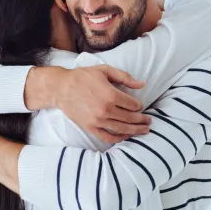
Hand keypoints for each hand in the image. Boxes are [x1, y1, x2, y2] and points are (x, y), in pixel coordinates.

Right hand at [26, 65, 151, 143]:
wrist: (61, 88)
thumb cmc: (84, 77)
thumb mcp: (105, 71)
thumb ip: (125, 77)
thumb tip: (142, 85)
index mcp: (111, 95)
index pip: (133, 105)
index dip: (139, 106)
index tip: (140, 106)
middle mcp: (106, 109)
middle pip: (130, 118)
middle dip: (142, 120)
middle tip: (149, 121)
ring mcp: (98, 120)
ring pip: (122, 129)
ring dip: (135, 131)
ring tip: (144, 131)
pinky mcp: (91, 127)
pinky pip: (108, 137)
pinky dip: (119, 138)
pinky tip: (126, 136)